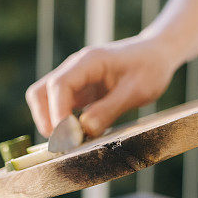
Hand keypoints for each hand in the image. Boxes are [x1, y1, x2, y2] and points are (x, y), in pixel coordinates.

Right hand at [26, 36, 177, 137]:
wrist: (156, 54)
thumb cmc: (150, 67)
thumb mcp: (137, 90)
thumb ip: (110, 109)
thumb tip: (84, 129)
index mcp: (89, 61)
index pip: (59, 85)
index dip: (57, 112)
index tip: (66, 136)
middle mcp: (75, 68)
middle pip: (41, 92)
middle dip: (46, 119)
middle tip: (65, 143)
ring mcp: (75, 80)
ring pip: (45, 100)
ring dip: (51, 122)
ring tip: (72, 141)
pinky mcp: (80, 92)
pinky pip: (60, 107)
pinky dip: (62, 123)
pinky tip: (80, 136)